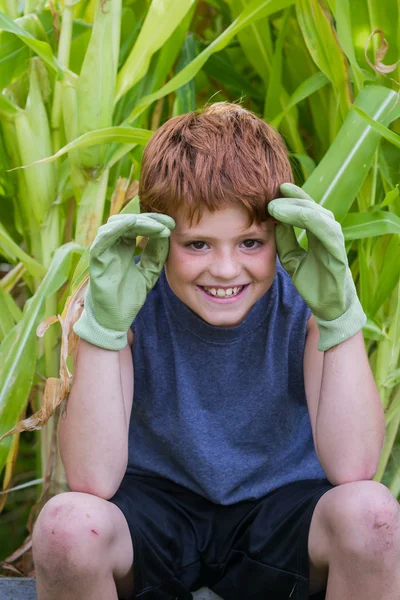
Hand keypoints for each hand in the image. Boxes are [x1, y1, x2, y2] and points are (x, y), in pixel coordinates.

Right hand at [73, 212, 174, 349]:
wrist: (115, 320)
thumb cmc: (128, 298)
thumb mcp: (149, 273)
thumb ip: (156, 255)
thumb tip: (166, 235)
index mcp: (123, 248)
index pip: (137, 226)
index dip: (154, 222)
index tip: (172, 225)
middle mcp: (112, 246)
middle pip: (128, 221)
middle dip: (149, 219)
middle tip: (168, 223)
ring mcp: (103, 251)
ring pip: (115, 224)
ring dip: (138, 222)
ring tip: (157, 227)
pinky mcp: (96, 259)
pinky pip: (103, 238)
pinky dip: (117, 228)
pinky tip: (134, 224)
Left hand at [268, 183, 365, 350]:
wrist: (327, 306)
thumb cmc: (312, 282)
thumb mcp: (291, 259)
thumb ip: (285, 241)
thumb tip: (274, 221)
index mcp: (319, 233)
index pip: (306, 208)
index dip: (293, 197)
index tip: (275, 189)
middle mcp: (329, 233)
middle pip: (312, 207)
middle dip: (292, 199)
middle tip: (272, 197)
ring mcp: (335, 241)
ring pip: (318, 215)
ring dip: (297, 208)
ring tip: (276, 207)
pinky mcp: (339, 252)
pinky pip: (326, 231)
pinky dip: (311, 221)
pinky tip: (296, 216)